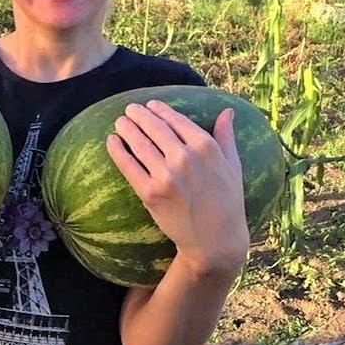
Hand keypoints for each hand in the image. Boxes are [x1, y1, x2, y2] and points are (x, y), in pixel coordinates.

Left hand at [106, 101, 248, 276]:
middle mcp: (185, 158)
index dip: (160, 110)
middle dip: (139, 115)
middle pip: (155, 128)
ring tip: (119, 122)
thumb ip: (226, 136)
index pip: (177, 120)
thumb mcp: (233, 166)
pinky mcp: (151, 193)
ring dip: (126, 129)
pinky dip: (118, 151)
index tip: (151, 105)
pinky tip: (112, 141)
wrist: (214, 240)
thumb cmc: (227, 201)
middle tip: (130, 109)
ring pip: (139, 144)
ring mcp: (166, 176)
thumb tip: (227, 111)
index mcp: (206, 148)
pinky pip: (129, 166)